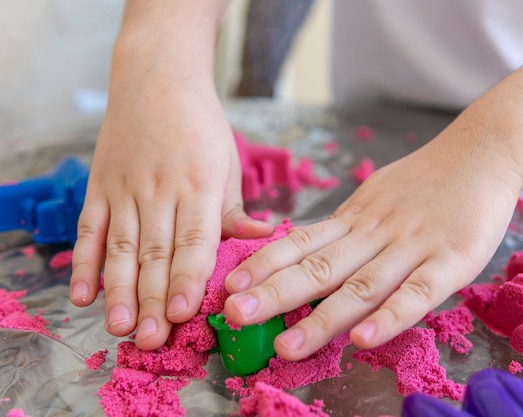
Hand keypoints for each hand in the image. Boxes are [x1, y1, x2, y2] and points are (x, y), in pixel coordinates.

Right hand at [69, 72, 271, 349]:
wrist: (157, 77)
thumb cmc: (200, 124)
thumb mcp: (228, 162)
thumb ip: (236, 209)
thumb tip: (262, 240)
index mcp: (200, 185)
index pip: (194, 241)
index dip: (189, 279)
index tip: (184, 315)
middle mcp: (160, 189)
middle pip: (155, 253)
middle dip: (154, 299)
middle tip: (151, 340)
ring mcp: (126, 188)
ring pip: (120, 247)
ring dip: (118, 291)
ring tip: (119, 327)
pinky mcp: (100, 185)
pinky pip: (90, 229)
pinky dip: (83, 263)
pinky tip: (83, 294)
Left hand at [223, 128, 522, 360]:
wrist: (482, 151)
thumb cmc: (427, 180)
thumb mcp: (376, 197)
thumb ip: (347, 228)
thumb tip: (308, 252)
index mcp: (355, 219)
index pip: (301, 243)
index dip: (264, 265)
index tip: (228, 284)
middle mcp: (375, 234)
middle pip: (319, 267)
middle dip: (274, 294)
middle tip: (235, 315)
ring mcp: (412, 248)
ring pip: (361, 286)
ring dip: (321, 317)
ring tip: (287, 344)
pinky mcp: (451, 261)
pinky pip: (416, 293)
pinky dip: (389, 318)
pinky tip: (362, 340)